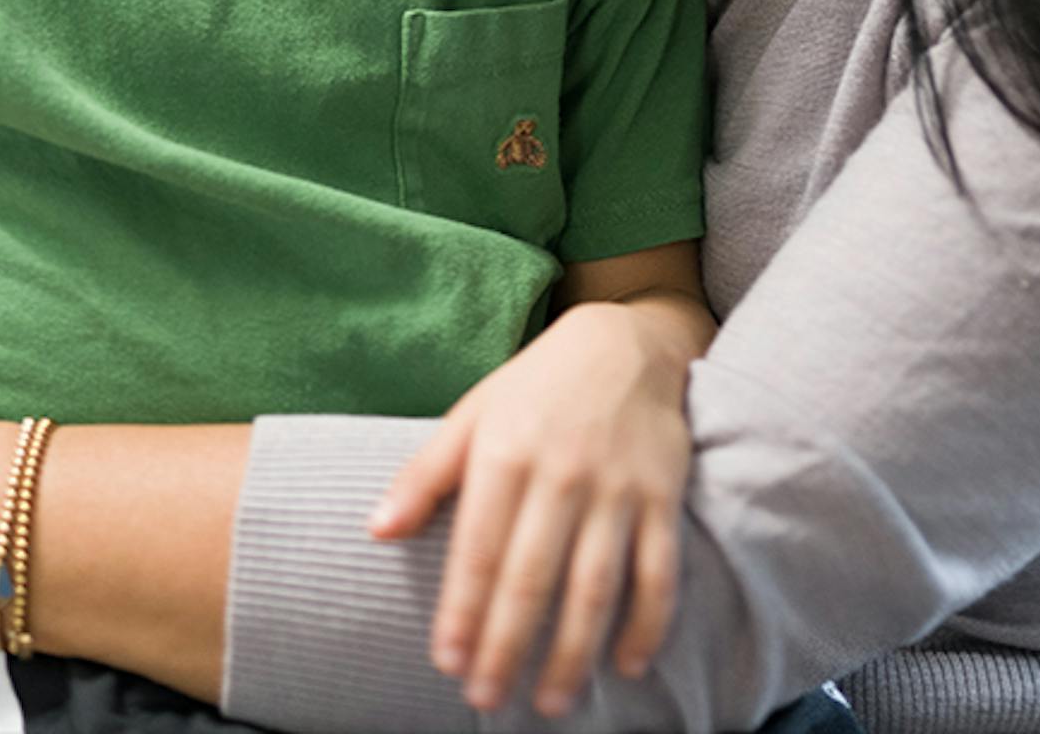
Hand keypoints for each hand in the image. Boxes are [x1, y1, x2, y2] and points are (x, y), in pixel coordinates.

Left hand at [368, 299, 694, 716]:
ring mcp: (616, 486)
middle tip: (486, 699)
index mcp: (505, 451)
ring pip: (595, 584)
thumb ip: (426, 474)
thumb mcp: (474, 414)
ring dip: (572, 651)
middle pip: (532, 576)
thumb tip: (376, 530)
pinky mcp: (663, 494)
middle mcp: (561, 472)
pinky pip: (659, 570)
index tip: (448, 663)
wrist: (625, 342)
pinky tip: (627, 665)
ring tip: (550, 702)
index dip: (462, 611)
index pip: (478, 547)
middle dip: (506, 646)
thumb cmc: (537, 388)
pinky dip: (648, 622)